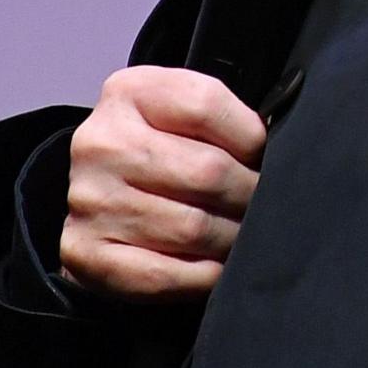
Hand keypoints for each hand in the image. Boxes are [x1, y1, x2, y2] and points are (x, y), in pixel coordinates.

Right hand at [58, 66, 266, 300]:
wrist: (99, 195)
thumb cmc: (157, 151)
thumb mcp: (181, 113)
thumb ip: (222, 118)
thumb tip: (280, 149)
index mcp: (130, 92)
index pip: (207, 105)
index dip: (251, 138)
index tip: (264, 157)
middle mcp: (101, 142)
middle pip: (207, 171)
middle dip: (249, 195)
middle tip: (262, 206)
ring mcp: (89, 200)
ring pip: (192, 228)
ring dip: (231, 239)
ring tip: (241, 235)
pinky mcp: (86, 253)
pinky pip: (164, 275)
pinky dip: (203, 276)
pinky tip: (215, 267)